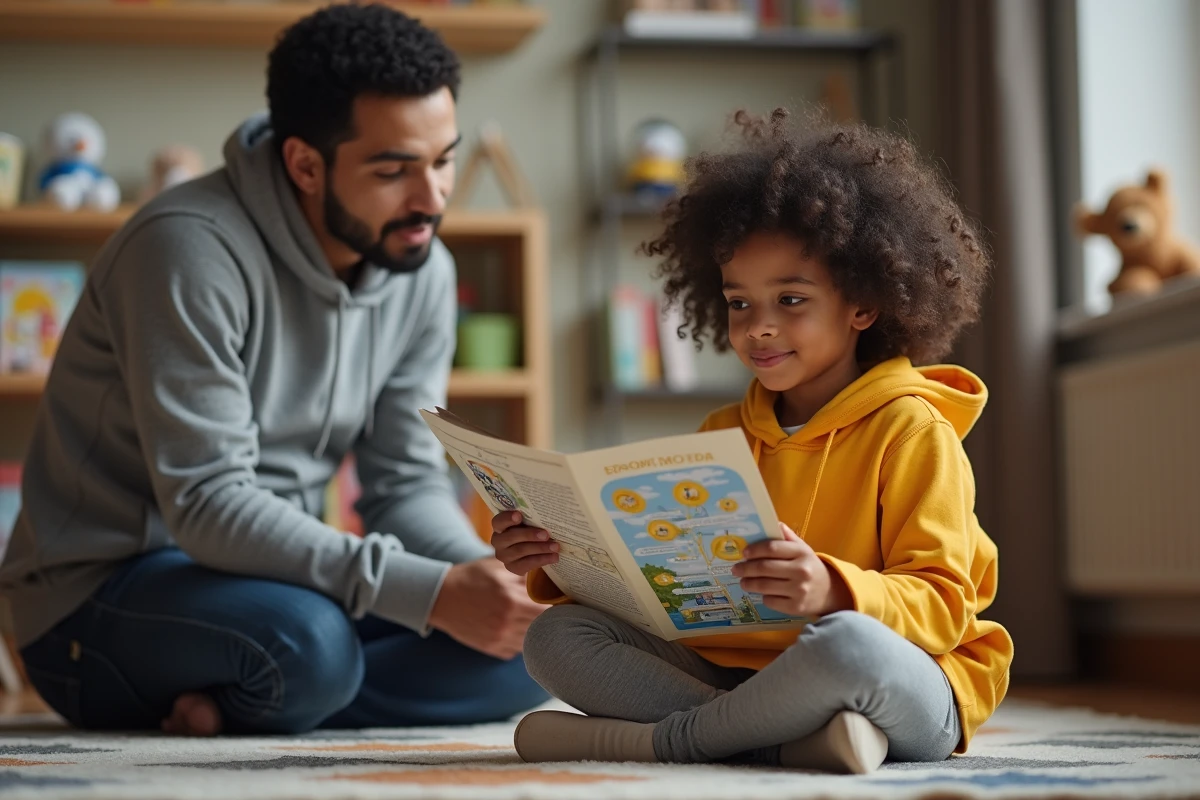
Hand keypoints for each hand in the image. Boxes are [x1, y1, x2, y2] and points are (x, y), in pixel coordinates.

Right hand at [428, 557, 545, 659]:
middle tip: (545, 610)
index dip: (554, 605)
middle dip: (544, 618)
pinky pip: (516, 649)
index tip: (556, 601)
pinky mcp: (492, 648)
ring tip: (527, 618)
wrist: (442, 597)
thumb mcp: (498, 568)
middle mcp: (506, 623)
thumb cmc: (473, 577)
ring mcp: (498, 638)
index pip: (546, 609)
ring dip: (533, 630)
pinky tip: (512, 628)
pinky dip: (518, 640)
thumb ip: (524, 573)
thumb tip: (549, 574)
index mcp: (511, 600)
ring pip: (530, 639)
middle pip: (540, 626)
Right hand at [490, 511, 558, 575]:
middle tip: (546, 534)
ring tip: (555, 546)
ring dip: (540, 548)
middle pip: (511, 537)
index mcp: (499, 526)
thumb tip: (547, 515)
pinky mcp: (512, 567)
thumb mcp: (525, 524)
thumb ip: (530, 519)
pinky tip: (554, 557)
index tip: (519, 515)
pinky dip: (542, 559)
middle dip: (530, 535)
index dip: (508, 518)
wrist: (525, 553)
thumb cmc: (526, 531)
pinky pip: (528, 563)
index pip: (499, 521)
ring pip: (521, 551)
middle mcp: (498, 541)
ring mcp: (504, 556)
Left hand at [731, 522, 852, 616]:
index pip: (772, 548)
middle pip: (764, 568)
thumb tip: (772, 523)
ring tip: (743, 581)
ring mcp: (799, 590)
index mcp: (802, 552)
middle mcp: (801, 571)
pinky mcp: (796, 607)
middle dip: (746, 568)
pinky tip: (761, 593)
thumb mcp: (803, 549)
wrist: (830, 592)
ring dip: (749, 583)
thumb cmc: (810, 567)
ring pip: (764, 586)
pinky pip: (770, 601)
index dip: (755, 550)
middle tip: (736, 569)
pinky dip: (762, 597)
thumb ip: (787, 536)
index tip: (744, 553)